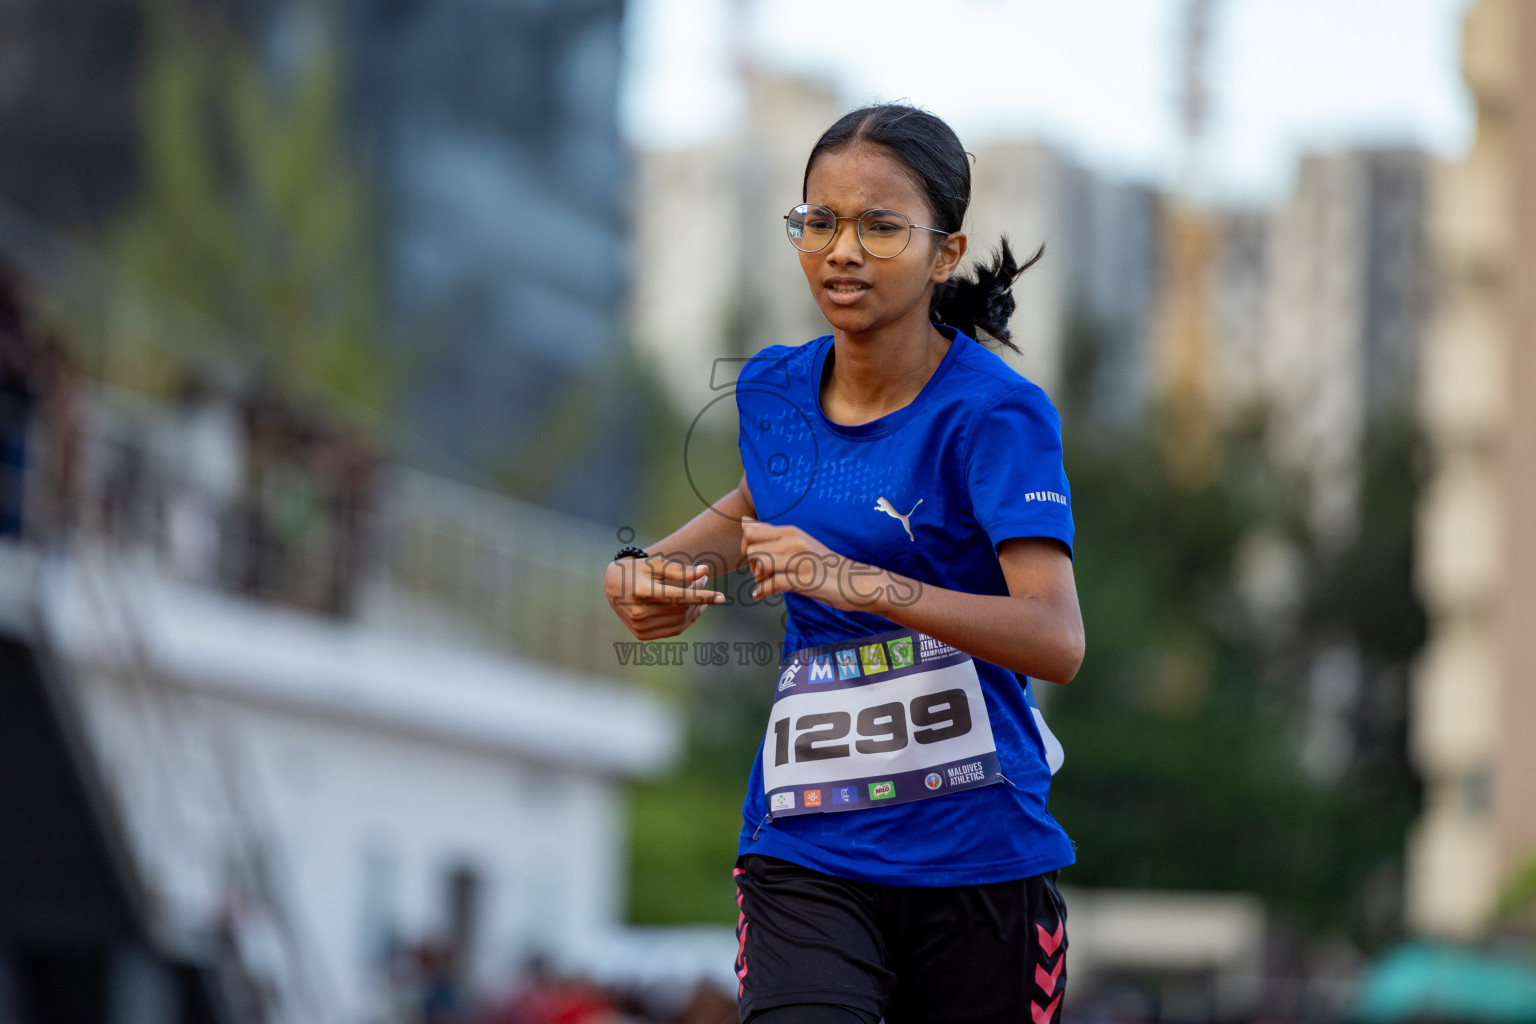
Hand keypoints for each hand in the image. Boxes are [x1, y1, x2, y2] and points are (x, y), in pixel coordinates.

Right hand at [604, 555, 723, 640]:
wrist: (613, 585)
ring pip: (680, 620)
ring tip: (699, 590)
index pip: (677, 597)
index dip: (701, 597)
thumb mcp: (656, 563)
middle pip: (680, 608)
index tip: (722, 597)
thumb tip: (704, 571)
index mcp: (641, 591)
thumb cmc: (638, 569)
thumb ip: (680, 569)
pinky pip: (674, 630)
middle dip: (698, 595)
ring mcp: (639, 626)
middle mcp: (638, 612)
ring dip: (695, 607)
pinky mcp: (642, 635)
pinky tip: (695, 607)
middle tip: (703, 579)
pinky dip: (688, 619)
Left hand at [741, 517, 880, 610]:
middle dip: (751, 565)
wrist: (855, 581)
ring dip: (758, 578)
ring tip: (766, 584)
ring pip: (760, 563)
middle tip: (762, 575)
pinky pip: (772, 583)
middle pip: (751, 548)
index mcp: (791, 531)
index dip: (747, 547)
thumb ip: (770, 533)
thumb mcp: (797, 542)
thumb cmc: (823, 564)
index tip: (757, 560)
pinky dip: (762, 591)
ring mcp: (800, 560)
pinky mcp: (805, 580)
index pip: (750, 531)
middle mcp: (794, 541)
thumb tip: (743, 520)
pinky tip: (762, 595)